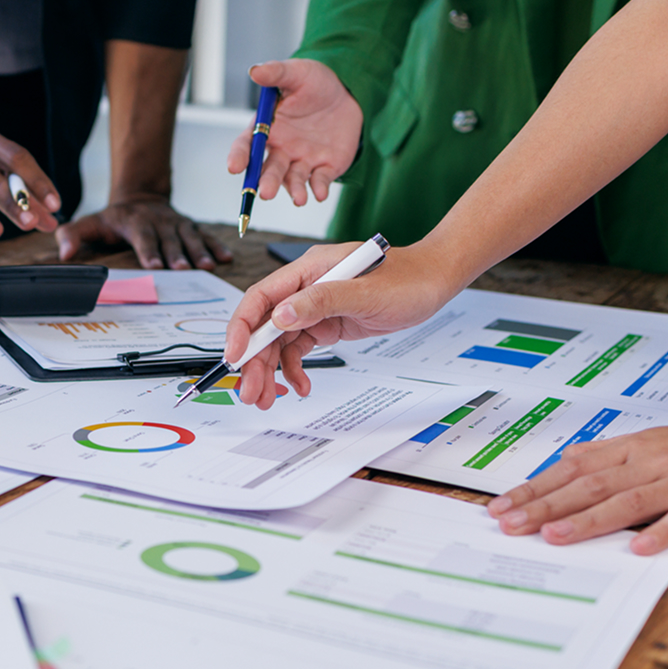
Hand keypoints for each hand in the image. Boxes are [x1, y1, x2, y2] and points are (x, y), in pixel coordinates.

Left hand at [56, 195, 233, 269]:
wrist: (139, 197)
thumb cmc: (114, 218)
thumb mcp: (91, 223)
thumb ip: (73, 235)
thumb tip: (63, 254)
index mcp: (135, 222)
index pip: (143, 238)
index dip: (149, 250)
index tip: (155, 265)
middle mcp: (159, 221)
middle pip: (169, 239)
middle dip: (177, 254)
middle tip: (184, 269)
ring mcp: (177, 223)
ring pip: (190, 237)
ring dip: (200, 251)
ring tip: (209, 266)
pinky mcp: (190, 226)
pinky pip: (206, 235)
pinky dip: (217, 245)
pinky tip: (227, 258)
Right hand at [226, 60, 362, 205]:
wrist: (348, 92)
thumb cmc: (315, 82)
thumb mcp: (296, 72)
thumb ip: (276, 73)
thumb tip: (255, 71)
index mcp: (267, 129)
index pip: (247, 146)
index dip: (239, 156)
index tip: (234, 167)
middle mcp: (281, 149)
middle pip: (269, 169)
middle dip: (266, 181)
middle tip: (265, 192)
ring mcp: (302, 160)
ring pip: (293, 180)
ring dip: (294, 190)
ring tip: (299, 199)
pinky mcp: (324, 168)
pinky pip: (319, 181)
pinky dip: (318, 189)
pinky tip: (319, 193)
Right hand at [226, 241, 461, 407]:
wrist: (433, 282)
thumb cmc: (406, 279)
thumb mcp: (365, 292)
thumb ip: (322, 301)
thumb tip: (281, 316)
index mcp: (308, 269)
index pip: (261, 297)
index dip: (242, 327)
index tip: (234, 355)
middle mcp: (304, 287)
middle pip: (265, 325)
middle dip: (254, 360)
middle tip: (250, 392)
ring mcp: (312, 306)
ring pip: (278, 341)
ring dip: (269, 370)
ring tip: (266, 399)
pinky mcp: (323, 323)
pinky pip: (297, 348)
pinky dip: (294, 369)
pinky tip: (300, 386)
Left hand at [487, 425, 667, 554]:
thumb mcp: (645, 443)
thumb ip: (606, 454)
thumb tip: (564, 461)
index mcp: (627, 450)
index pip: (568, 470)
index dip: (533, 488)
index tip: (500, 506)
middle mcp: (645, 463)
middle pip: (588, 486)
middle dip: (545, 506)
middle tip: (511, 524)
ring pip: (626, 501)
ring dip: (587, 519)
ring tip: (553, 536)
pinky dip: (661, 532)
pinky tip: (637, 547)